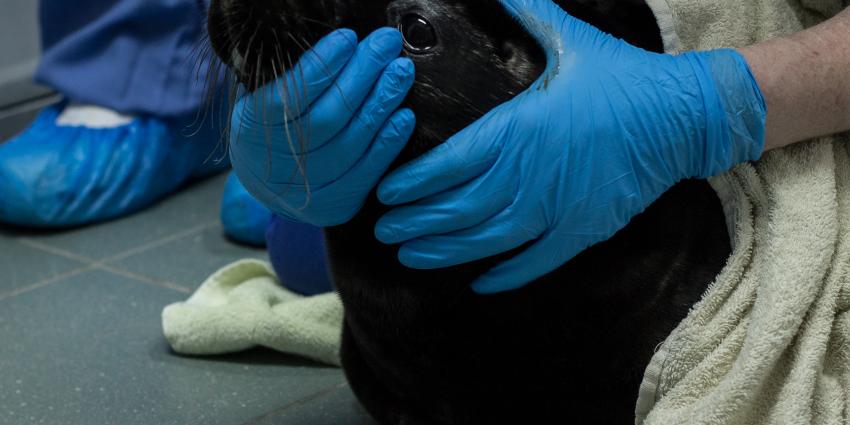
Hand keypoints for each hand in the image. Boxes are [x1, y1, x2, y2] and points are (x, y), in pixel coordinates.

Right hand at [229, 28, 415, 226]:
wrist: (269, 184)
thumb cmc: (272, 126)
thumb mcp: (261, 97)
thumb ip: (289, 77)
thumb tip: (337, 44)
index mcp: (250, 131)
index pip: (288, 97)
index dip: (321, 67)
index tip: (348, 38)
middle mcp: (276, 165)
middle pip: (327, 118)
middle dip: (362, 75)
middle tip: (387, 44)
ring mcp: (307, 190)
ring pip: (352, 142)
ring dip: (382, 103)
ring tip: (401, 71)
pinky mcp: (336, 205)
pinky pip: (369, 171)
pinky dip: (389, 142)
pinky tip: (404, 115)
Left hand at [374, 0, 765, 293]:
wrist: (683, 115)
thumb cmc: (624, 77)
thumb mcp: (571, 40)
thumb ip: (528, 13)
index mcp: (521, 127)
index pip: (451, 162)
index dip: (413, 182)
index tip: (385, 192)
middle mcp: (531, 173)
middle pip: (459, 207)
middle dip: (416, 222)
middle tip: (383, 230)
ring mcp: (557, 207)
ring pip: (488, 239)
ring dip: (446, 251)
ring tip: (412, 256)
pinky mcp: (583, 229)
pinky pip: (537, 261)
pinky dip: (508, 276)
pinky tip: (480, 284)